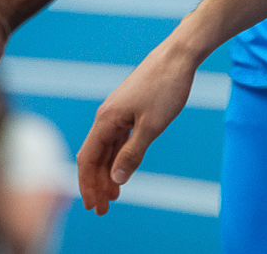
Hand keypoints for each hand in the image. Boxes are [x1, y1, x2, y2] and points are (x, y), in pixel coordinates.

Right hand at [75, 41, 197, 215]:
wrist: (178, 56)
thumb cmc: (165, 88)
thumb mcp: (151, 127)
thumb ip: (132, 154)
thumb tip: (116, 179)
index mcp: (106, 120)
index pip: (88, 159)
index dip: (88, 184)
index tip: (92, 206)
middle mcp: (106, 116)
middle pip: (94, 156)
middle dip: (96, 183)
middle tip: (102, 209)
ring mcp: (117, 112)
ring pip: (106, 149)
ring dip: (107, 172)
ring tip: (113, 196)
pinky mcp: (129, 109)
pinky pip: (117, 139)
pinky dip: (117, 157)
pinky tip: (122, 169)